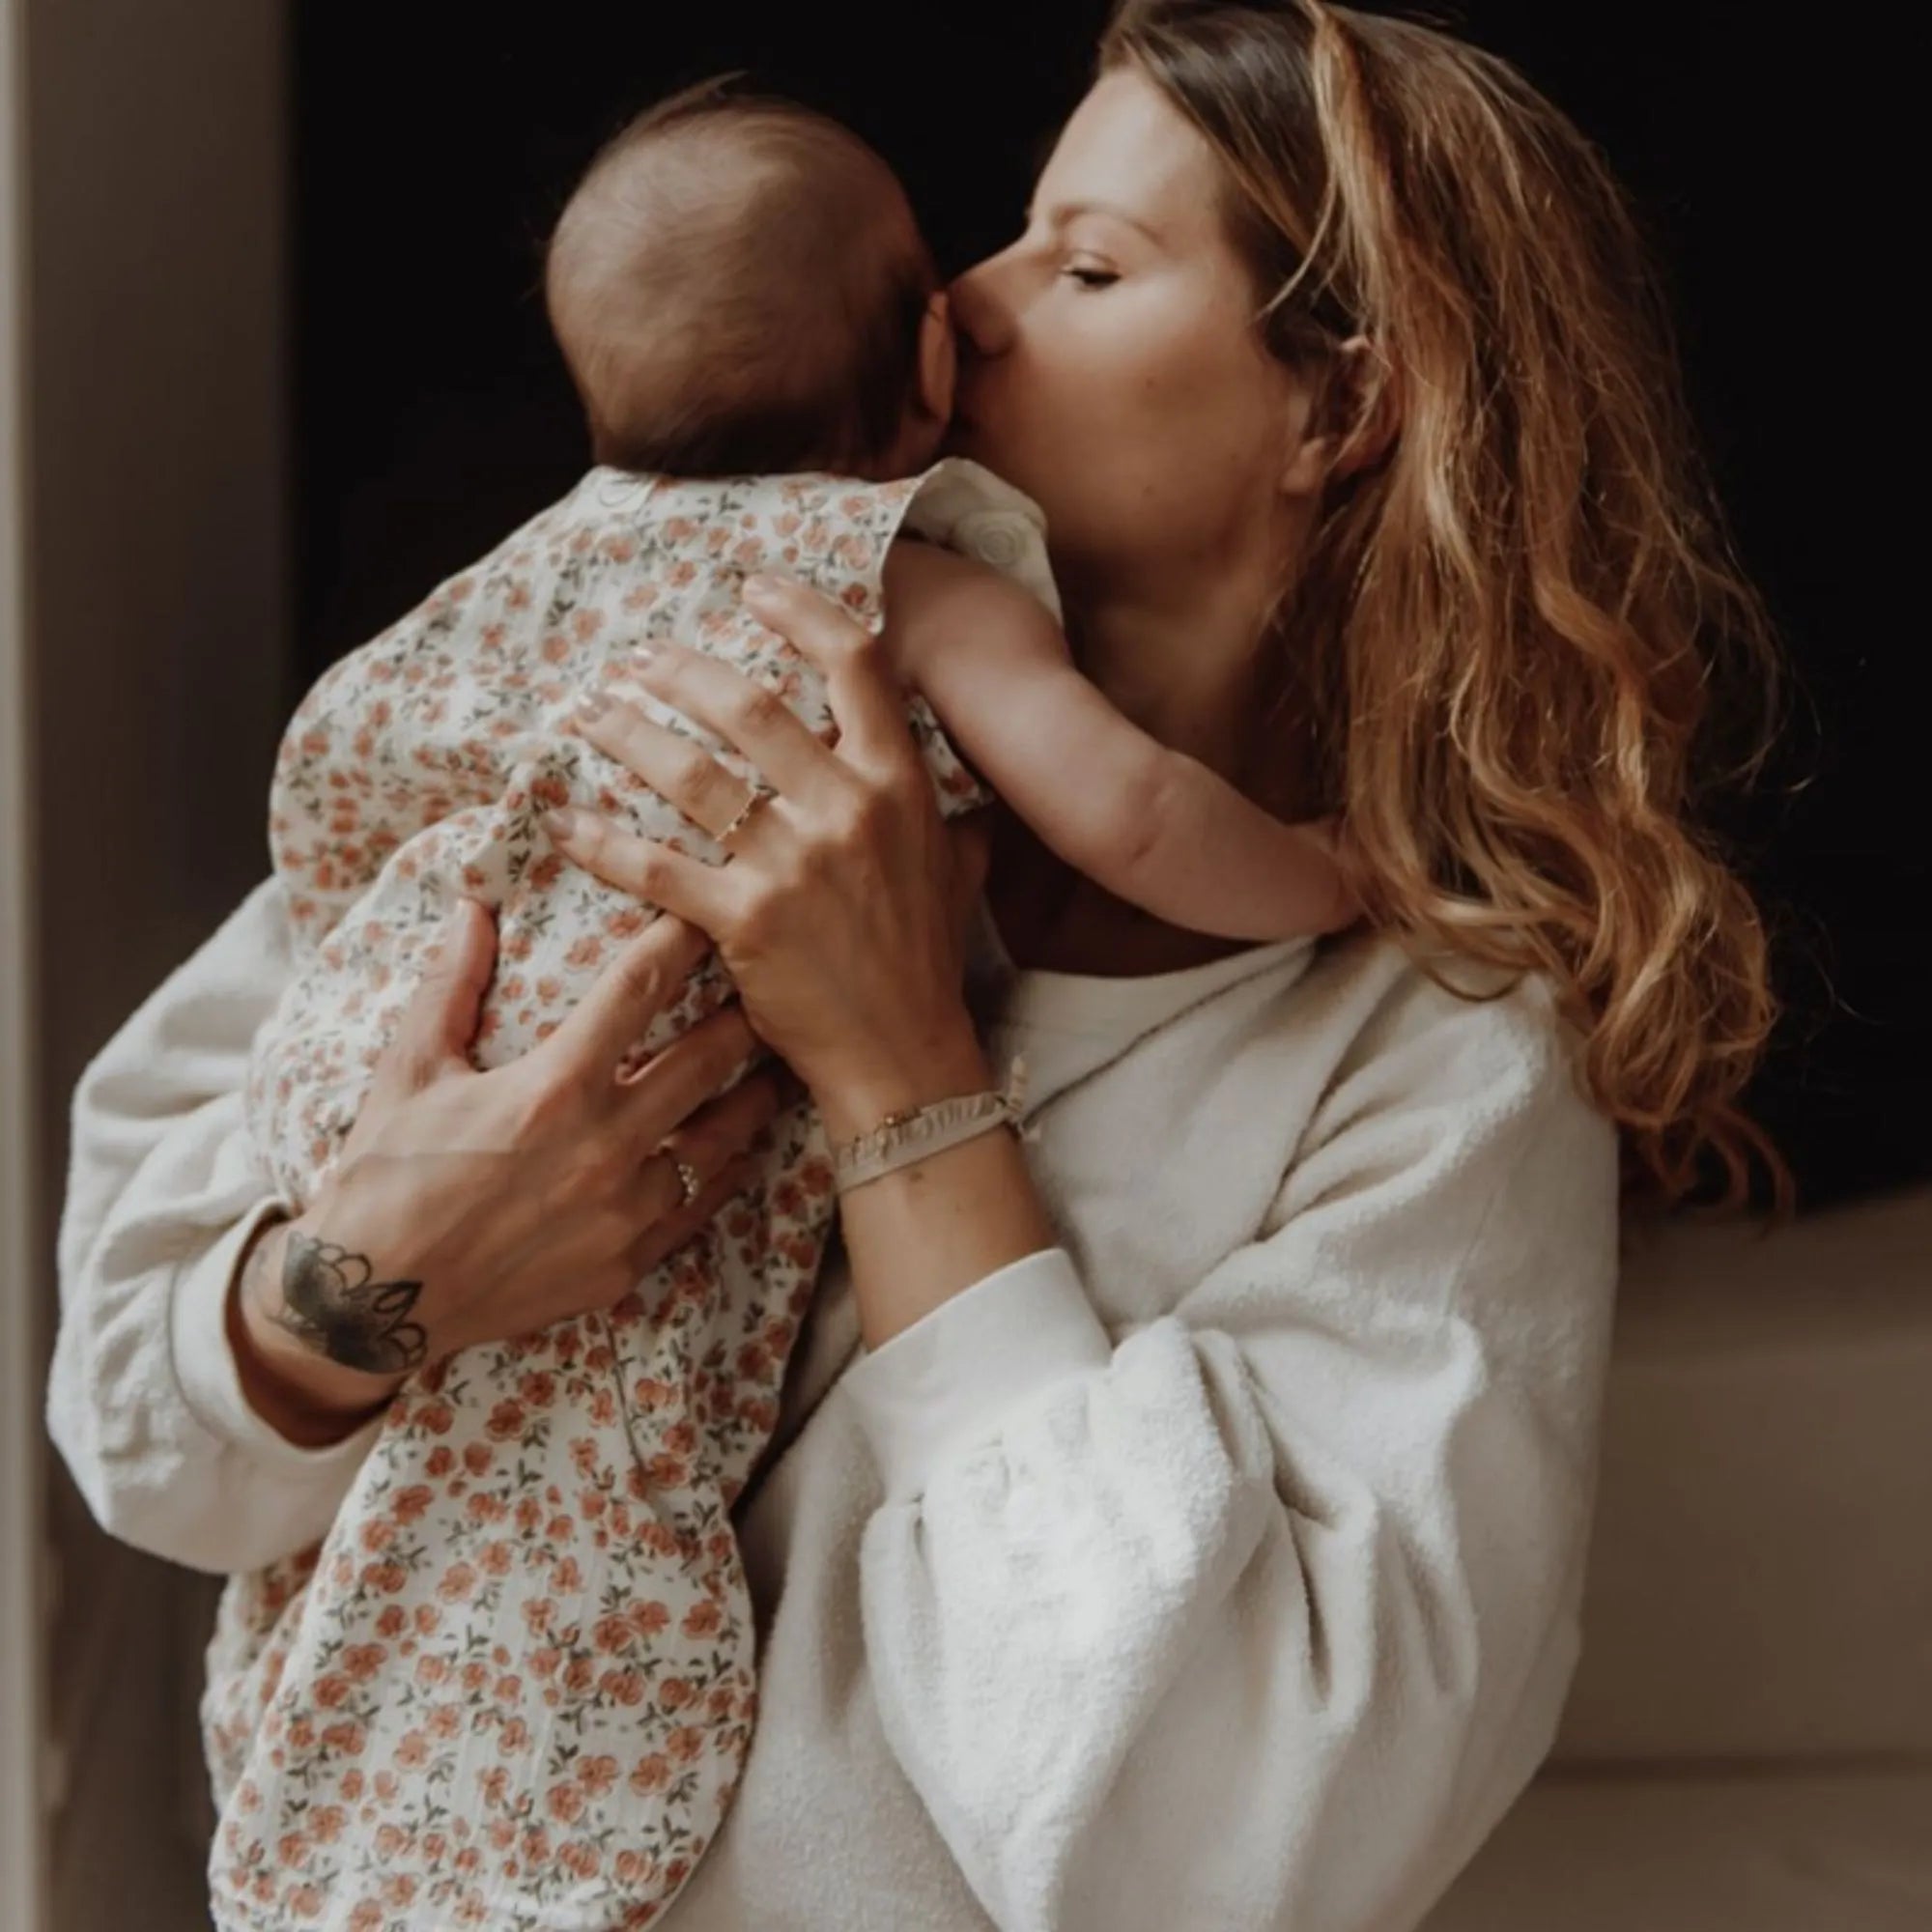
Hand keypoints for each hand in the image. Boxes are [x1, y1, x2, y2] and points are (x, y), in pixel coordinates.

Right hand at [232, 896, 787, 1439]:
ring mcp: (624, 1211)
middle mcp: (604, 1146)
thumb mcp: (408, 1071)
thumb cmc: (385, 1176)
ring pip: (720, 1139)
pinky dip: (727, 1171)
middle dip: (744, 1018)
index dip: (678, 942)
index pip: (637, 991)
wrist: (376, 1302)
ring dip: (754, 1098)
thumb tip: (470, 908)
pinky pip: (699, 1206)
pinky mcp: (627, 1262)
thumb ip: (450, 985)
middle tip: (775, 988)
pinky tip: (743, 1149)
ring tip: (783, 1067)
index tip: (706, 912)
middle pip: (704, 1062)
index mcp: (553, 1087)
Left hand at [546, 573, 995, 1135]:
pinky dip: (600, 841)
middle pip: (750, 706)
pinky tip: (564, 824)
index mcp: (900, 786)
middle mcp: (848, 810)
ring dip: (628, 735)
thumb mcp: (952, 872)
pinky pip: (654, 866)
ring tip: (591, 717)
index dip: (802, 612)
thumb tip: (957, 790)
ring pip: (690, 774)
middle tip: (641, 659)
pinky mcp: (743, 919)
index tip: (754, 588)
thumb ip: (945, 818)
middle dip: (681, 671)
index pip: (856, 666)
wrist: (905, 1056)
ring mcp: (794, 863)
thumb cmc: (923, 965)